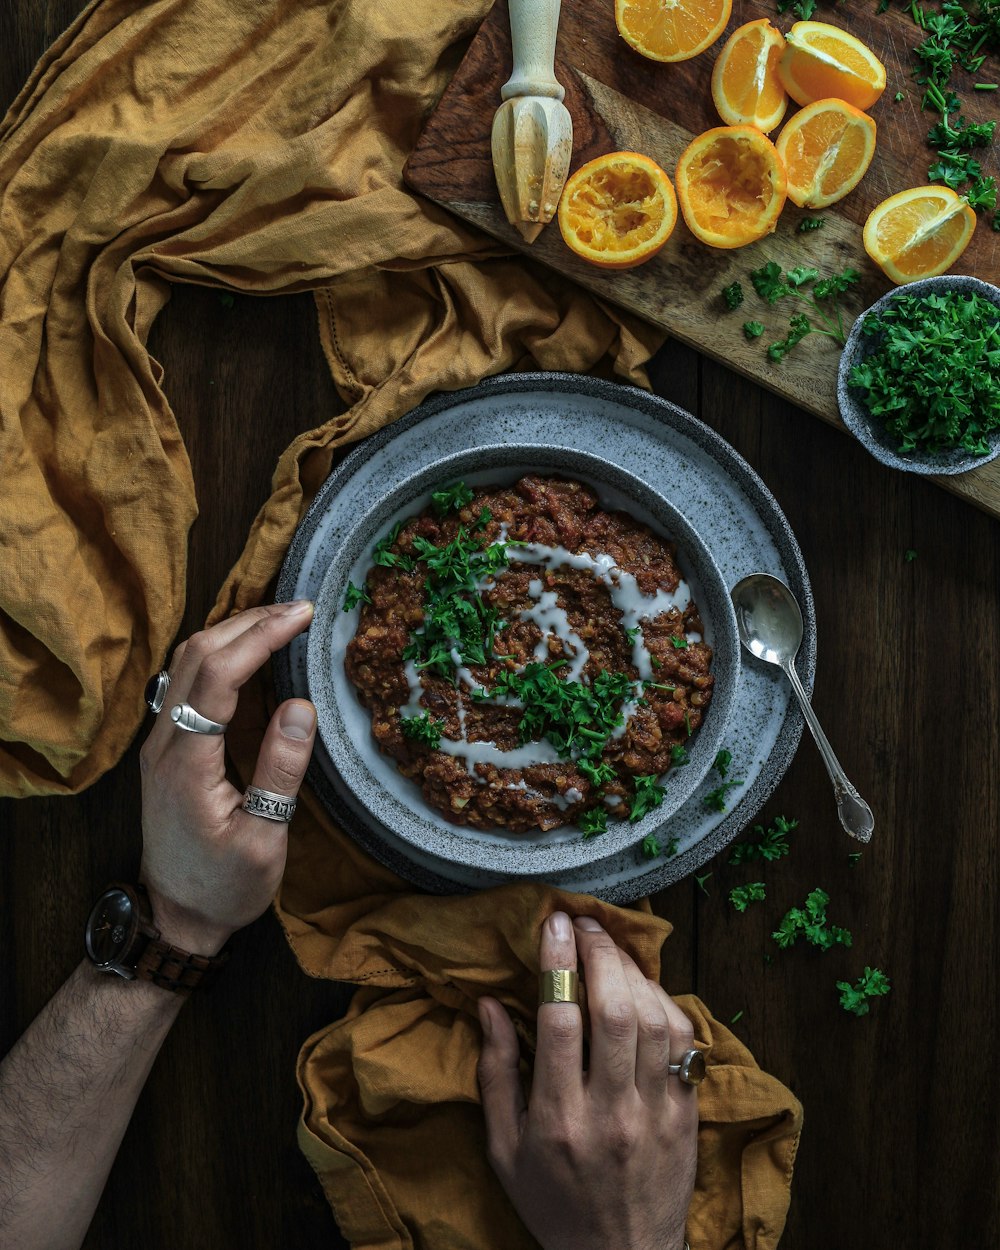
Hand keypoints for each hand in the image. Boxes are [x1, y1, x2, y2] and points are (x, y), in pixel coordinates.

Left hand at [138, 602, 316, 953]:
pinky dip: (221, 653)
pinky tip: (251, 653)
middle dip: (248, 621)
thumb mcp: (264, 840)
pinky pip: (188, 682)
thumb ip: (280, 771)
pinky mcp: (168, 747)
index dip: (260, 637)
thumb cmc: (224, 887)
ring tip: (281, 621)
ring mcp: (160, 743)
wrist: (176, 916)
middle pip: (196, 655)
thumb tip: (300, 707)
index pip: (218, 676)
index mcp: (187, 764)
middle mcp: (164, 744)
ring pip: (186, 662)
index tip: (302, 615)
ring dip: (232, 631)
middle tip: (300, 609)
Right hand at [477, 913, 697, 1249]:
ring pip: (654, 1019)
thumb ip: (496, 1074)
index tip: (552, 923)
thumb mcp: (504, 1150)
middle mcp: (611, 1111)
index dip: (557, 962)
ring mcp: (656, 1112)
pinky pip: (684, 1042)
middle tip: (584, 922)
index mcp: (558, 1120)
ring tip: (610, 945)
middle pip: (614, 1009)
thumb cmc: (553, 1202)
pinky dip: (665, 1001)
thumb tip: (490, 1005)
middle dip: (599, 952)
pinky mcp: (687, 1112)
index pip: (561, 1020)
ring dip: (632, 970)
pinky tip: (642, 986)